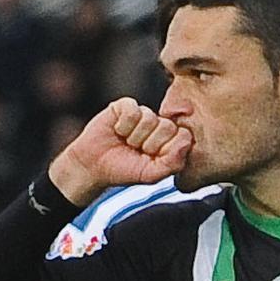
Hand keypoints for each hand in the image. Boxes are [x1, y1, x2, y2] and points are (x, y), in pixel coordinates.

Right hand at [49, 98, 192, 205]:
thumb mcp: (151, 174)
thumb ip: (173, 162)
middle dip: (149, 144)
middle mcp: (158, 125)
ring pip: (150, 118)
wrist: (94, 166)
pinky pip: (133, 110)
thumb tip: (186, 141)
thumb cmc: (124, 170)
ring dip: (134, 136)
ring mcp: (143, 114)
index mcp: (169, 141)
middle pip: (168, 126)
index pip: (184, 136)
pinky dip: (123, 125)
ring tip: (126, 142)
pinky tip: (117, 130)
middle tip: (136, 150)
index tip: (152, 158)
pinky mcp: (126, 105)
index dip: (167, 149)